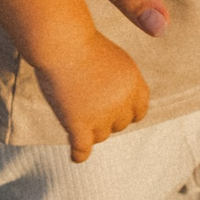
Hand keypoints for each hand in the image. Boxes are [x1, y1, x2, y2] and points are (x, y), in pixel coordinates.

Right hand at [27, 30, 150, 163]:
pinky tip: (76, 156)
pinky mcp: (78, 124)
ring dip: (89, 130)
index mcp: (134, 83)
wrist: (60, 42)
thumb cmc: (81, 44)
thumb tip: (121, 103)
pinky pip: (82, 149)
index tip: (113, 110)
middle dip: (106, 119)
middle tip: (86, 105)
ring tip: (74, 114)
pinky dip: (79, 154)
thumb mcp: (112, 59)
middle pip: (119, 125)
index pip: (139, 111)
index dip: (125, 111)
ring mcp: (101, 115)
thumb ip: (119, 82)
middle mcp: (122, 102)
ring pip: (100, 136)